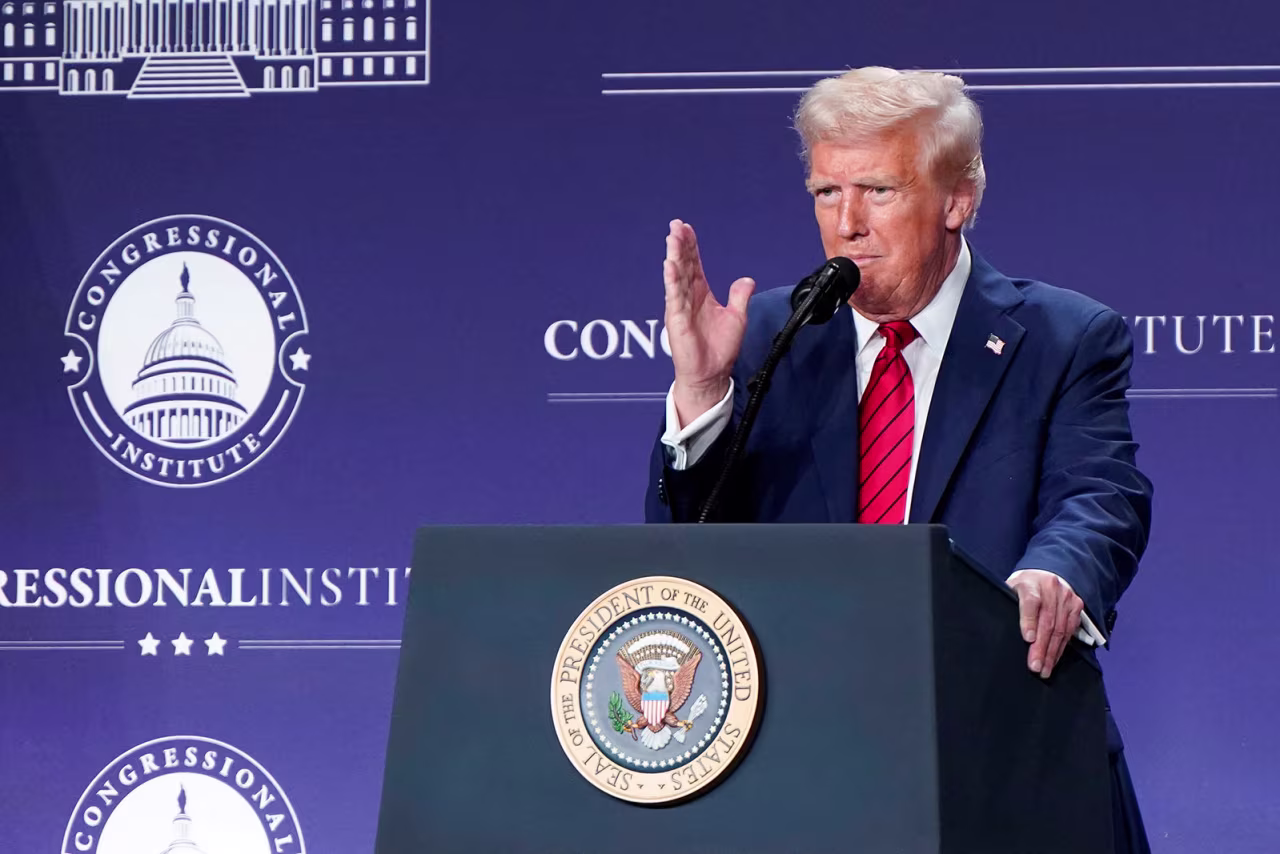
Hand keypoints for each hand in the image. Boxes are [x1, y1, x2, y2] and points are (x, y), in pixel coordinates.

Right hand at [663, 219, 754, 424]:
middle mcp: (688, 298)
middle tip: (676, 225)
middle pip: (683, 265)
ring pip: (676, 276)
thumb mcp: (737, 317)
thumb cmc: (719, 348)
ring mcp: (680, 307)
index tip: (687, 228)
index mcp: (700, 294)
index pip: (694, 265)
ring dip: (674, 256)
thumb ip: (739, 297)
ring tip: (672, 238)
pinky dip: (672, 280)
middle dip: (680, 244)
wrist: (712, 373)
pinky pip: (674, 296)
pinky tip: (670, 265)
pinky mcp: (676, 320)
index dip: (691, 246)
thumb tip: (747, 279)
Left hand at [1007, 569, 1083, 678]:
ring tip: (1045, 669)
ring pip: (1060, 628)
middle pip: (1047, 621)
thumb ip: (1007, 605)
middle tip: (1035, 666)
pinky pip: (1070, 630)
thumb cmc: (1022, 587)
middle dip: (1041, 647)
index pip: (1030, 601)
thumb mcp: (1010, 590)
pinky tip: (1054, 659)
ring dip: (1052, 652)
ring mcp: (1066, 596)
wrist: (1045, 574)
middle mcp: (1050, 588)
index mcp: (1029, 583)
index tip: (1027, 639)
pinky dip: (1062, 647)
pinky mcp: (1076, 605)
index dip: (1029, 621)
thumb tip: (998, 629)